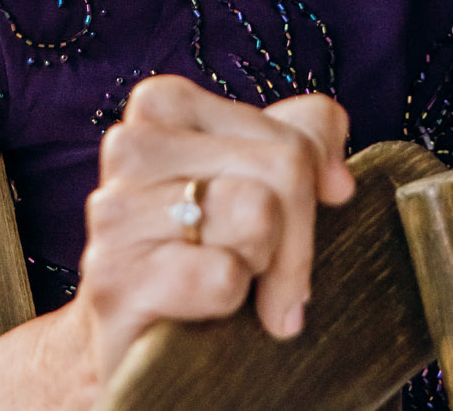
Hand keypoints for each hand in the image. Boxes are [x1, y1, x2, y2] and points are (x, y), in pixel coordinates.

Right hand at [68, 77, 355, 386]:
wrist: (128, 346)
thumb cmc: (200, 255)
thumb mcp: (257, 182)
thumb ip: (306, 141)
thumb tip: (338, 180)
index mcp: (164, 105)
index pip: (291, 136)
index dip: (312, 192)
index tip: (296, 227)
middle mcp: (130, 146)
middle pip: (284, 168)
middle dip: (296, 237)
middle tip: (271, 277)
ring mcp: (114, 214)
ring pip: (256, 213)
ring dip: (260, 267)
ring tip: (228, 282)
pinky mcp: (115, 282)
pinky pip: (222, 275)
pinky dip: (229, 302)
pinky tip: (201, 315)